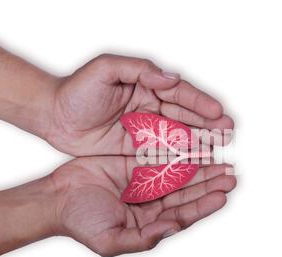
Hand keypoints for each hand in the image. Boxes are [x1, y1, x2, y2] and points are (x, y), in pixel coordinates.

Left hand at [47, 54, 233, 155]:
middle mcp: (149, 107)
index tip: (218, 113)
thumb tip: (170, 78)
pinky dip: (178, 157)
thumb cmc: (76, 90)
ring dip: (198, 142)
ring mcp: (143, 129)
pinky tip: (194, 162)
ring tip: (217, 149)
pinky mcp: (135, 148)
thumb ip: (139, 70)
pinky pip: (161, 153)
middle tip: (227, 132)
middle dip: (207, 124)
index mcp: (145, 85)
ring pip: (177, 136)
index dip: (200, 103)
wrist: (53, 116)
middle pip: (184, 116)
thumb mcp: (106, 69)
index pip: (179, 94)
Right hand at [50, 156, 235, 256]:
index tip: (222, 195)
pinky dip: (176, 152)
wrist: (56, 198)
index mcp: (149, 222)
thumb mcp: (110, 240)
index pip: (183, 215)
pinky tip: (192, 146)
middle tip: (230, 174)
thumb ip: (143, 238)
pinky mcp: (134, 163)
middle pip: (187, 193)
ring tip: (219, 159)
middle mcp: (151, 202)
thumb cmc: (80, 222)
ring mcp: (144, 181)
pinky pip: (160, 156)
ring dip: (199, 167)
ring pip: (178, 174)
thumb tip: (171, 230)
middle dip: (209, 183)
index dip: (204, 205)